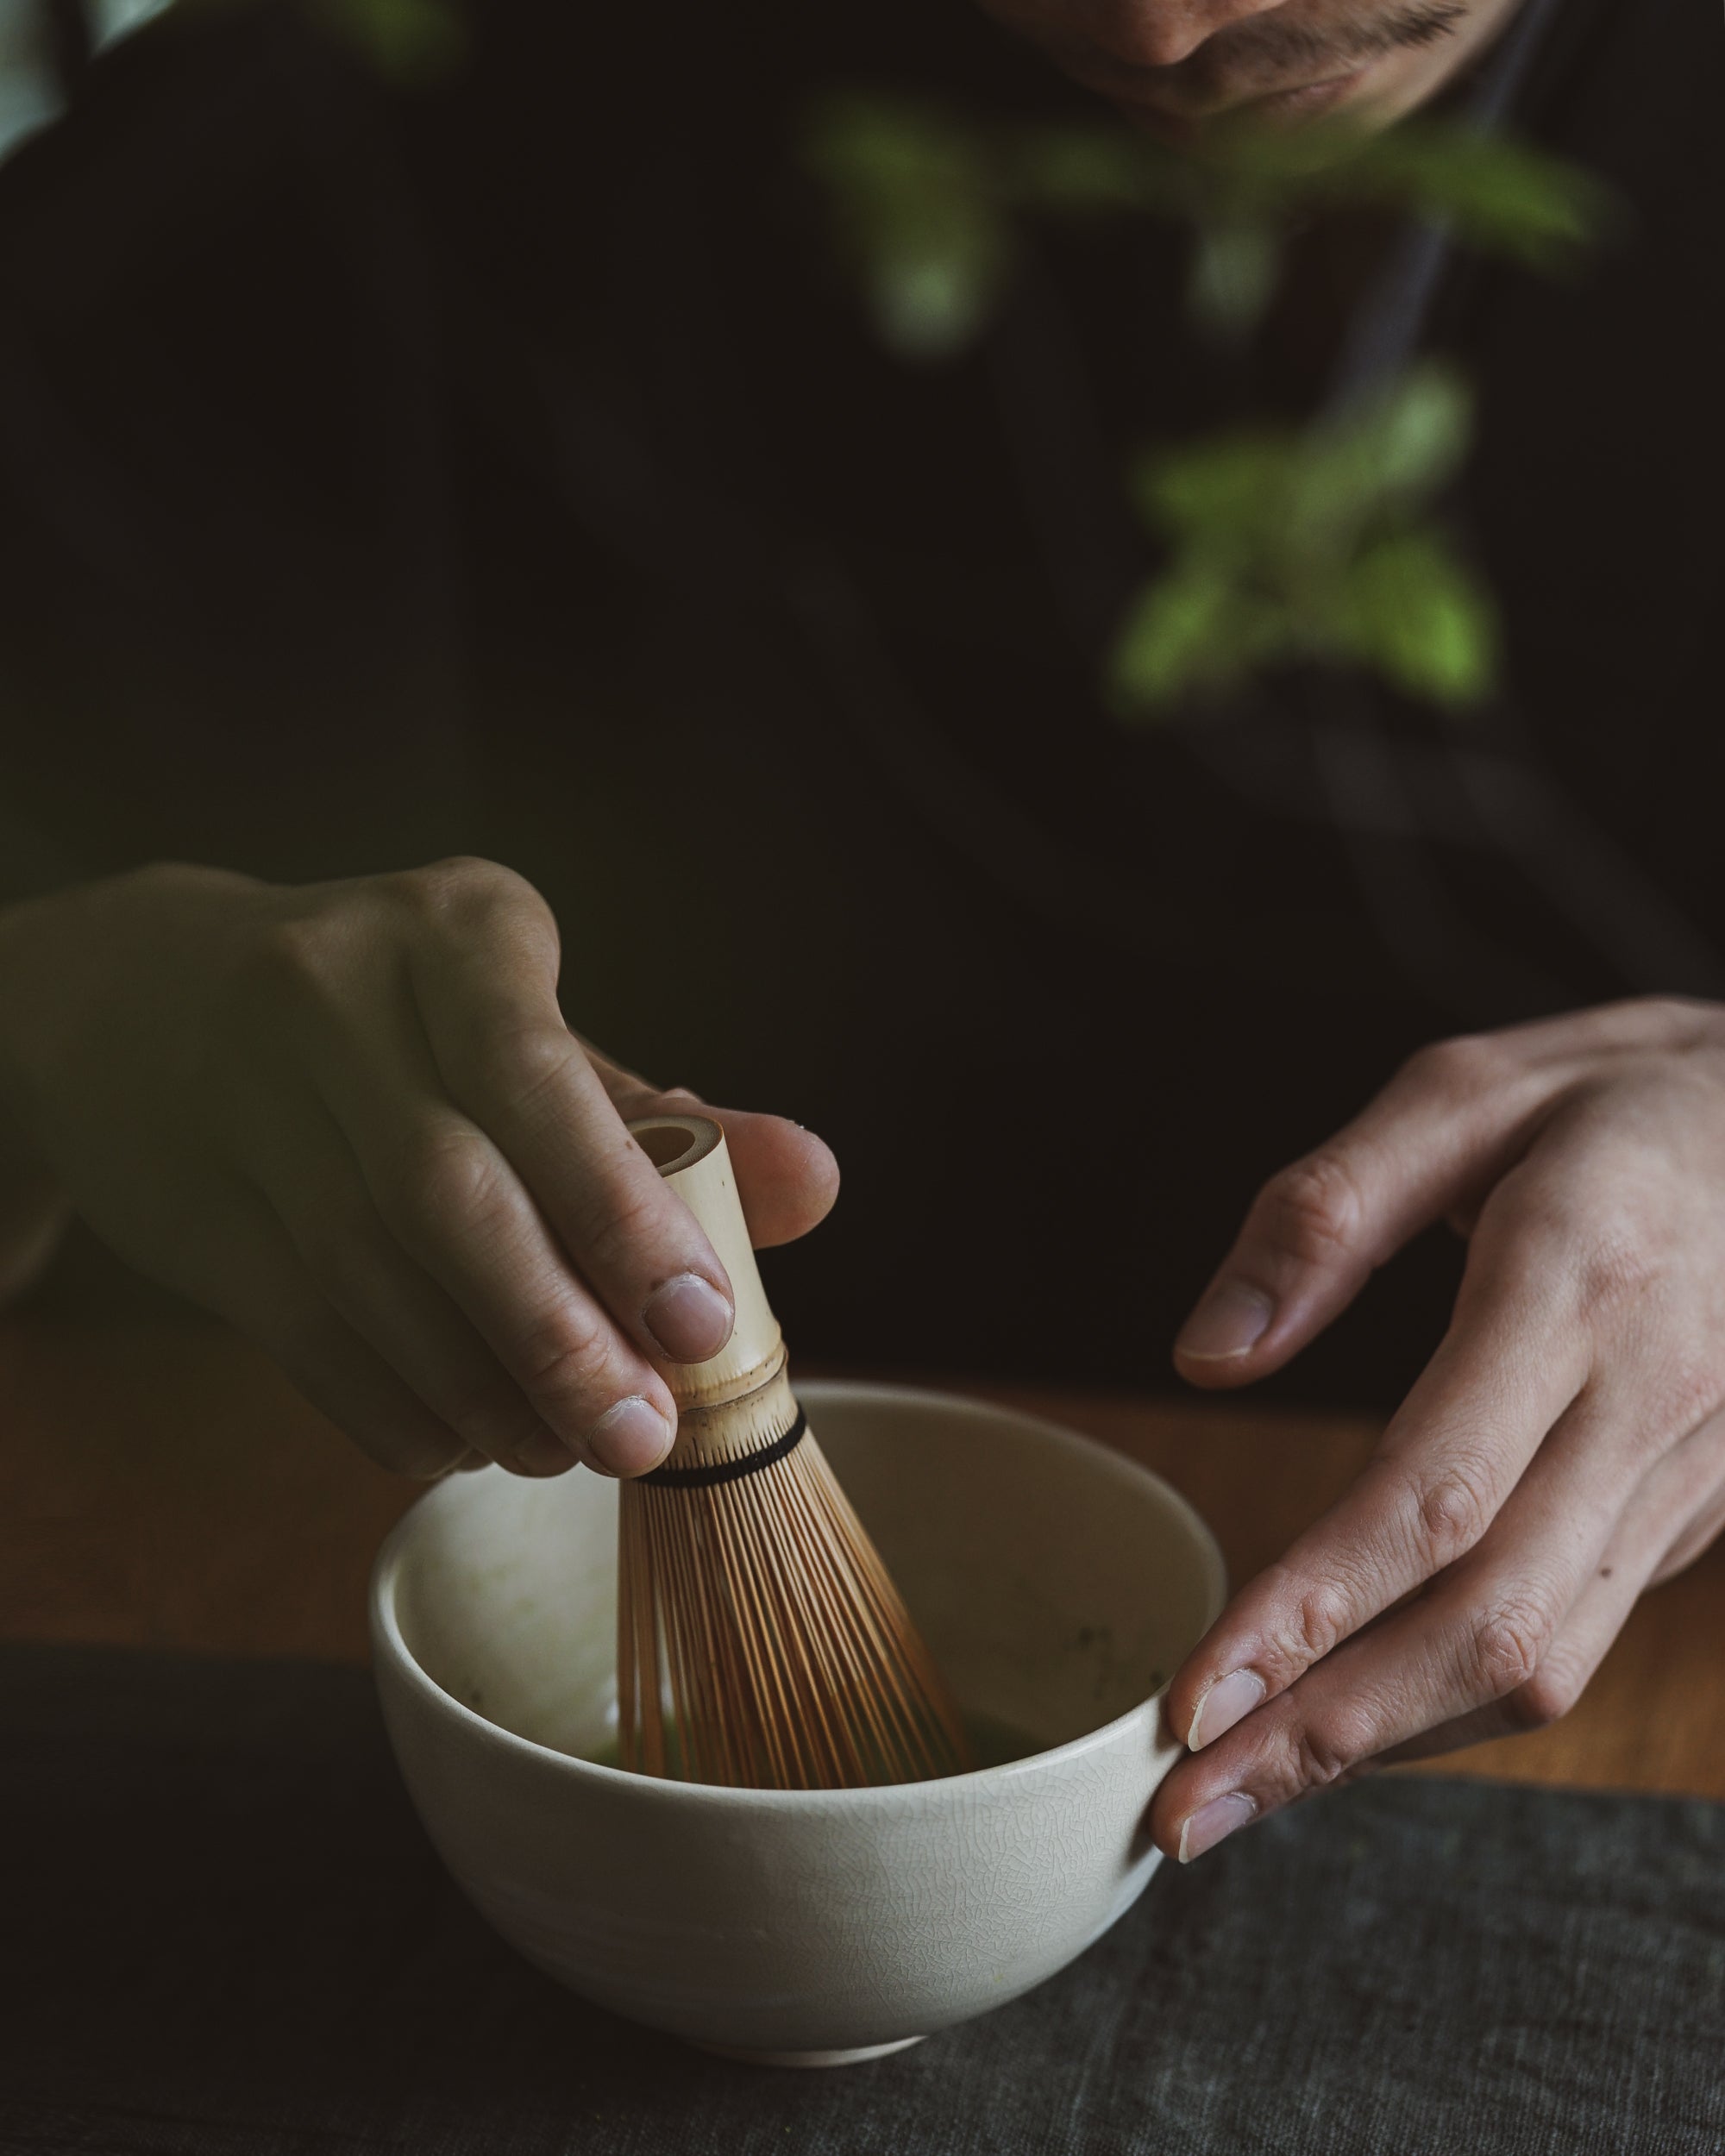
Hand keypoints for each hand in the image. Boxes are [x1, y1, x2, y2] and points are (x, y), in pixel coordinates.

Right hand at [0, 858, 836, 1480]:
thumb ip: (666, 1122)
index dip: (621, 1211)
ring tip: (567, 1448)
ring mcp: (242, 1099)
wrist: (135, 998)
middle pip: (446, 1190)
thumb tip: (817, 1186)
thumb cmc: (393, 1020)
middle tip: (643, 1434)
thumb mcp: (524, 1033)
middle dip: (557, 1330)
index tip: (704, 1324)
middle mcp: (332, 993)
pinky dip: (398, 1406)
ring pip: (372, 1276)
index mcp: (451, 929)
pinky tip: (467, 1442)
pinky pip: (304, 1334)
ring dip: (484, 1388)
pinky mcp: (189, 1208)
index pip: (537, 1075)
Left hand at [1152, 997, 1724, 1861]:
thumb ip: (1320, 1216)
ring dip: (1387, 1745)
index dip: (1310, 1609)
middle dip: (1327, 1733)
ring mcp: (1689, 1472)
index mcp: (1577, 1277)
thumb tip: (1205, 1356)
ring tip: (1242, 1789)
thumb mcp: (1460, 1091)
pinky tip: (1354, 1716)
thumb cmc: (1616, 1101)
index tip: (1193, 1692)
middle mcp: (1649, 1397)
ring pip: (1543, 1661)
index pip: (1435, 1491)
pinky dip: (1454, 1699)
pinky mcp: (1698, 1510)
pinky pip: (1575, 1639)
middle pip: (1490, 1623)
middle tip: (1184, 1807)